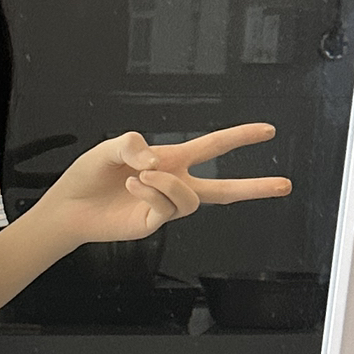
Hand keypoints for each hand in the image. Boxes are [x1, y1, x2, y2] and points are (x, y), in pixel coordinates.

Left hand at [37, 125, 291, 246]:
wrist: (69, 208)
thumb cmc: (89, 175)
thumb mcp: (108, 148)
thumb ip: (131, 144)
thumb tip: (154, 158)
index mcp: (169, 160)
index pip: (213, 147)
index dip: (240, 137)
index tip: (267, 131)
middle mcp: (173, 183)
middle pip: (223, 189)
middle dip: (254, 187)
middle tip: (284, 185)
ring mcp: (165, 206)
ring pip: (191, 198)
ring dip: (167, 183)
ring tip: (140, 176)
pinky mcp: (154, 223)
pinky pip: (166, 207)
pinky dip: (151, 192)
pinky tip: (132, 185)